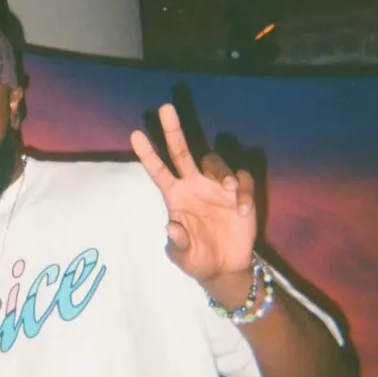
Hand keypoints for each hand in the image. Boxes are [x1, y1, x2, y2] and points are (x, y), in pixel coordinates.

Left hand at [130, 104, 256, 284]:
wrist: (224, 268)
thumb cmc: (197, 258)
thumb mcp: (182, 256)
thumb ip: (177, 243)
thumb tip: (172, 227)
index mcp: (175, 196)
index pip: (158, 171)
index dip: (147, 153)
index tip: (135, 134)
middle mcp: (194, 185)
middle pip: (181, 152)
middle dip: (173, 130)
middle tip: (165, 108)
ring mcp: (216, 188)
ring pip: (214, 161)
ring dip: (220, 169)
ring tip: (226, 185)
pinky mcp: (239, 194)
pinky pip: (242, 180)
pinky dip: (242, 191)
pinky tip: (241, 210)